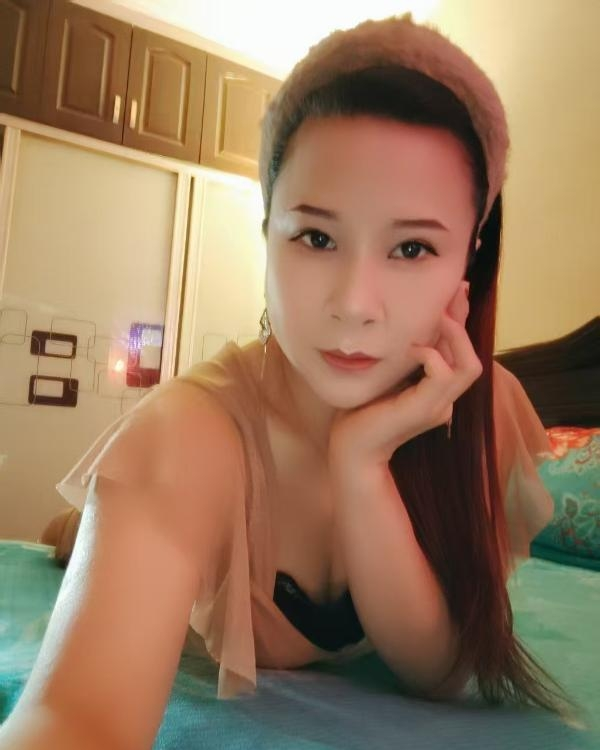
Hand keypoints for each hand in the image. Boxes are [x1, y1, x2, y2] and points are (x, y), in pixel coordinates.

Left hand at [328, 282, 481, 470]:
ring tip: (436, 316)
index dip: (461, 320)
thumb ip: (402, 356)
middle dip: (463, 319)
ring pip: (469, 366)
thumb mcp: (387, 374)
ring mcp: (438, 406)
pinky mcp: (424, 409)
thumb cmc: (361, 412)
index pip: (461, 353)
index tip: (456, 289)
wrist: (350, 448)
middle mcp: (445, 400)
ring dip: (454, 336)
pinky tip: (411, 348)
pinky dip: (431, 355)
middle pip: (473, 356)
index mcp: (438, 393)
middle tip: (453, 289)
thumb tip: (408, 327)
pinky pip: (444, 375)